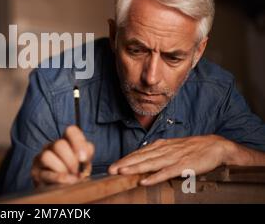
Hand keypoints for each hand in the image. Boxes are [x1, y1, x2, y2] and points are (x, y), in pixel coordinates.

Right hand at [31, 125, 94, 186]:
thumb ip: (87, 155)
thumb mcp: (84, 163)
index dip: (79, 142)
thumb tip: (83, 157)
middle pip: (59, 144)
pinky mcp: (35, 172)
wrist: (60, 190)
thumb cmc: (74, 174)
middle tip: (76, 172)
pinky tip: (66, 183)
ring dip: (62, 169)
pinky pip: (45, 173)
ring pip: (47, 156)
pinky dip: (58, 179)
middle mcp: (51, 146)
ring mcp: (40, 158)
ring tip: (69, 179)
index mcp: (65, 141)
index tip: (84, 158)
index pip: (71, 131)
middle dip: (71, 161)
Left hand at [108, 135, 231, 185]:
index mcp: (161, 145)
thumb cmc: (192, 149)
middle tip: (111, 170)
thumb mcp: (172, 148)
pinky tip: (144, 182)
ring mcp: (173, 157)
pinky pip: (166, 172)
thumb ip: (158, 153)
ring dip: (135, 168)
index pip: (139, 153)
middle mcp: (164, 150)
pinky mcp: (183, 166)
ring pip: (150, 164)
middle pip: (141, 157)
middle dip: (125, 164)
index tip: (113, 166)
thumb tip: (144, 160)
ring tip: (122, 173)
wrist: (215, 146)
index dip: (126, 159)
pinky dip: (154, 177)